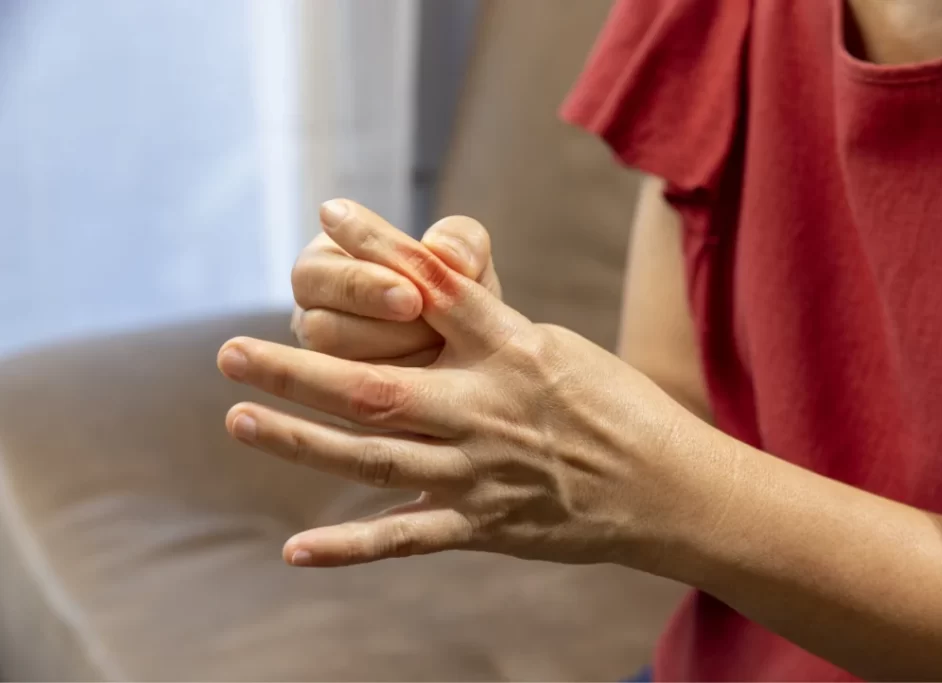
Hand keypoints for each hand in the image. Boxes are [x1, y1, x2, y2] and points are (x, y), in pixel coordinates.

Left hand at [218, 202, 718, 570]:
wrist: (669, 487)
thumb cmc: (615, 406)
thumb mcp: (555, 348)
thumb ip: (488, 328)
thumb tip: (428, 291)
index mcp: (513, 352)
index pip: (436, 289)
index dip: (379, 249)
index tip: (328, 215)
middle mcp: (489, 410)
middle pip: (376, 386)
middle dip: (298, 368)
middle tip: (230, 352)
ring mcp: (483, 473)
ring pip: (377, 459)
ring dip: (303, 444)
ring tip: (239, 421)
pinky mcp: (486, 526)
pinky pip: (408, 539)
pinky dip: (351, 546)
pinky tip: (295, 549)